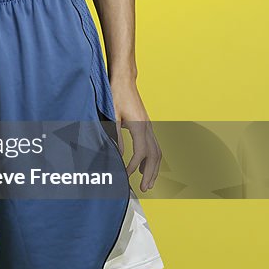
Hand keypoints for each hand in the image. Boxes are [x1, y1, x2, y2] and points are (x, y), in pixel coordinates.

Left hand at [108, 77, 161, 192]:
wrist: (124, 80)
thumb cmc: (116, 95)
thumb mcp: (112, 115)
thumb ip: (114, 135)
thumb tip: (116, 154)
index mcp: (139, 126)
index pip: (140, 153)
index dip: (133, 167)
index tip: (125, 176)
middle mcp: (148, 127)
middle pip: (154, 156)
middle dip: (150, 174)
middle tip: (144, 189)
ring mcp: (149, 126)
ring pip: (157, 152)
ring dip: (153, 169)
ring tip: (147, 183)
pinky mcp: (147, 125)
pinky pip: (154, 146)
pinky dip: (151, 159)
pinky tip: (143, 167)